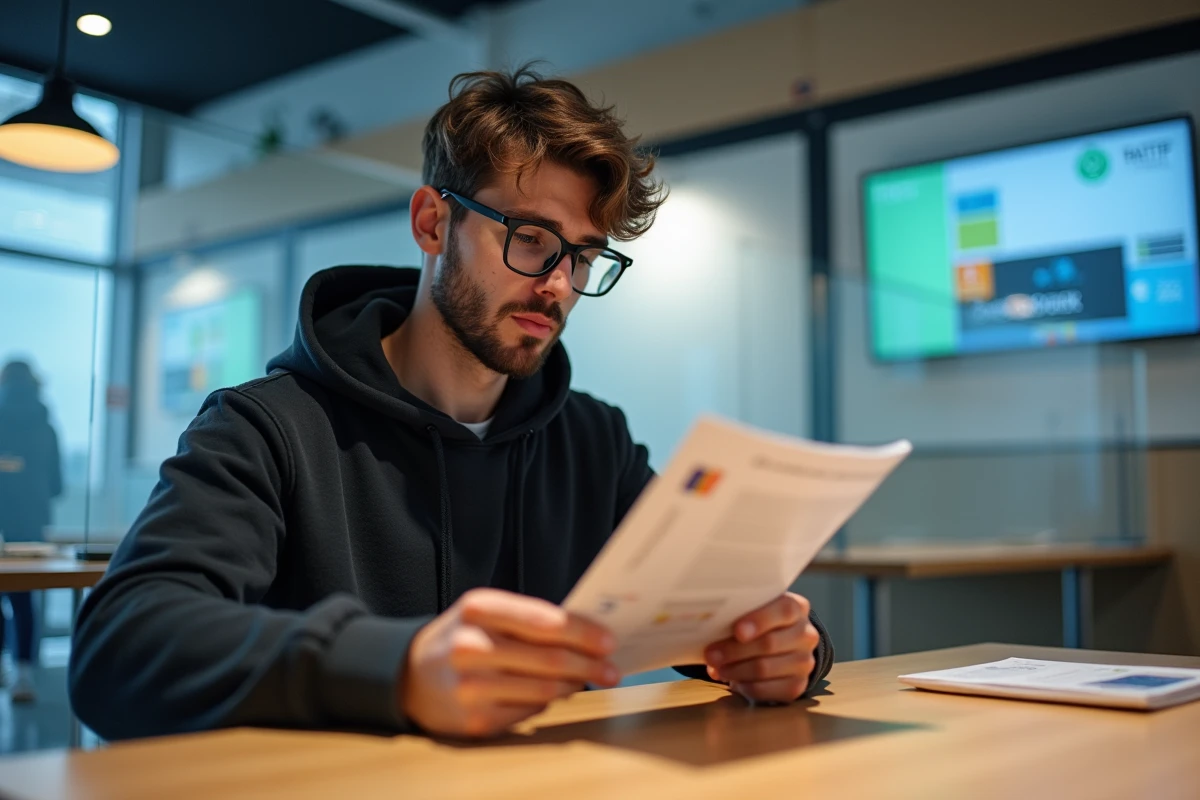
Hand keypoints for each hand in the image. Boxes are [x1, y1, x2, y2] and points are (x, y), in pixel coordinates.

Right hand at [402, 588, 619, 737]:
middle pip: (550, 658)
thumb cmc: (461, 636)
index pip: (544, 621)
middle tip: (612, 668)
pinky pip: (529, 712)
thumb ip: (528, 617)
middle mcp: (471, 646)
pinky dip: (548, 702)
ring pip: (545, 689)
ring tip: (587, 679)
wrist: (409, 675)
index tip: (609, 639)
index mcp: (478, 609)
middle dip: (589, 664)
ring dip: (574, 685)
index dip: (583, 632)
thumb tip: (587, 633)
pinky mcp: (475, 721)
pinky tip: (554, 693)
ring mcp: (471, 687)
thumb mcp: (485, 611)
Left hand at [703, 592, 819, 702]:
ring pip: (765, 668)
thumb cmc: (761, 623)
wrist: (784, 647)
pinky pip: (766, 689)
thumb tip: (709, 626)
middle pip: (770, 643)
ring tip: (716, 667)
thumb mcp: (755, 611)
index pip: (784, 610)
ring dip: (735, 670)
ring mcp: (805, 662)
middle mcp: (806, 635)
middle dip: (735, 650)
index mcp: (797, 608)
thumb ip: (740, 613)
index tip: (738, 631)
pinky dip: (744, 685)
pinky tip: (731, 679)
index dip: (760, 620)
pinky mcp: (797, 686)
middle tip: (711, 654)